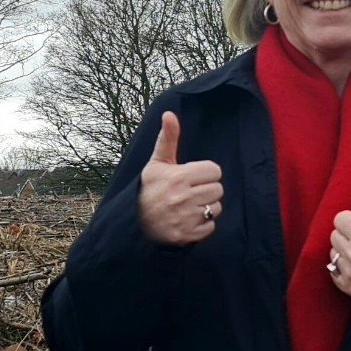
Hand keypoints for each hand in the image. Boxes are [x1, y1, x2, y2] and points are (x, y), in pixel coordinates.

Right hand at [137, 112, 223, 245]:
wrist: (132, 223)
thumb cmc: (149, 189)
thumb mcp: (157, 163)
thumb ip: (168, 139)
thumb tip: (169, 114)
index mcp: (178, 177)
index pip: (214, 171)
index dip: (205, 173)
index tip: (192, 177)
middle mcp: (182, 198)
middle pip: (218, 189)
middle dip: (206, 190)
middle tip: (190, 192)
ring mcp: (184, 218)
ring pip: (216, 208)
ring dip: (206, 208)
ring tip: (189, 206)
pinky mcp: (185, 236)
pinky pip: (211, 227)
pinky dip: (203, 225)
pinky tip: (188, 220)